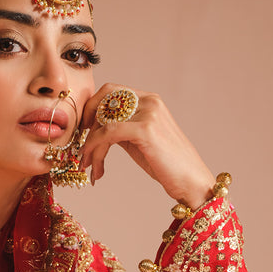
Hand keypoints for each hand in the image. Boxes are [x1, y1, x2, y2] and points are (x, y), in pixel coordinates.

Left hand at [79, 83, 215, 210]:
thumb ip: (121, 128)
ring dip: (90, 147)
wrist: (191, 181)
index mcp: (149, 99)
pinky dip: (95, 150)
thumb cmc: (166, 164)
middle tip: (81, 150)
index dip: (91, 108)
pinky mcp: (145, 129)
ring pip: (103, 122)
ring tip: (89, 168)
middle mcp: (149, 100)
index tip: (83, 131)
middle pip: (103, 99)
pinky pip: (108, 134)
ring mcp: (148, 112)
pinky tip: (96, 169)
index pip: (110, 90)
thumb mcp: (138, 140)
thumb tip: (96, 129)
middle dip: (86, 124)